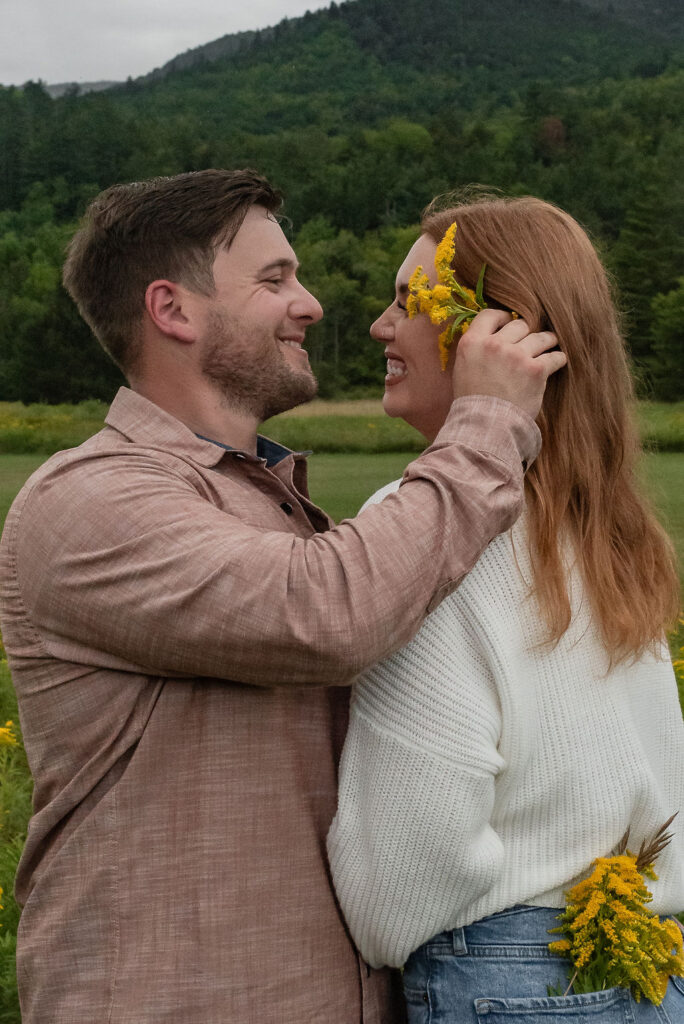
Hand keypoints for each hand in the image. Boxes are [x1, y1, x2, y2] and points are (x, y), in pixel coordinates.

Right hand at [452, 309, 566, 418]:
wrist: (485, 426)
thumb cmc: (472, 403)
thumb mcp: (462, 370)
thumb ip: (476, 350)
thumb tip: (492, 338)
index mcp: (472, 342)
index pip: (490, 314)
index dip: (503, 318)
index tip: (509, 324)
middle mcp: (494, 345)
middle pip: (519, 324)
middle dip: (526, 333)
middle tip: (530, 342)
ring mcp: (516, 356)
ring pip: (540, 337)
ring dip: (547, 341)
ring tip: (549, 346)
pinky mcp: (536, 370)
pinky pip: (554, 357)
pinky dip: (558, 359)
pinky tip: (557, 362)